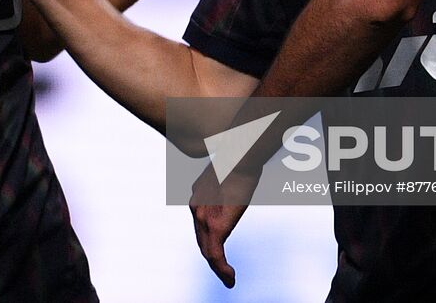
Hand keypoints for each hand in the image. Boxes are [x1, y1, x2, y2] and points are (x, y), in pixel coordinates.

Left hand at [189, 163, 255, 287]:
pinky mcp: (215, 227)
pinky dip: (222, 270)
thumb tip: (238, 181)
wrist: (240, 155)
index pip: (201, 224)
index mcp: (198, 196)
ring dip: (218, 268)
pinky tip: (230, 279)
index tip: (218, 249)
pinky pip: (215, 255)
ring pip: (207, 251)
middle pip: (201, 240)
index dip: (208, 239)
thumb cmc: (240, 158)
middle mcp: (196, 208)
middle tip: (224, 272)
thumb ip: (226, 186)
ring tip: (229, 280)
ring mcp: (203, 218)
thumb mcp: (229, 173)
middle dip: (212, 258)